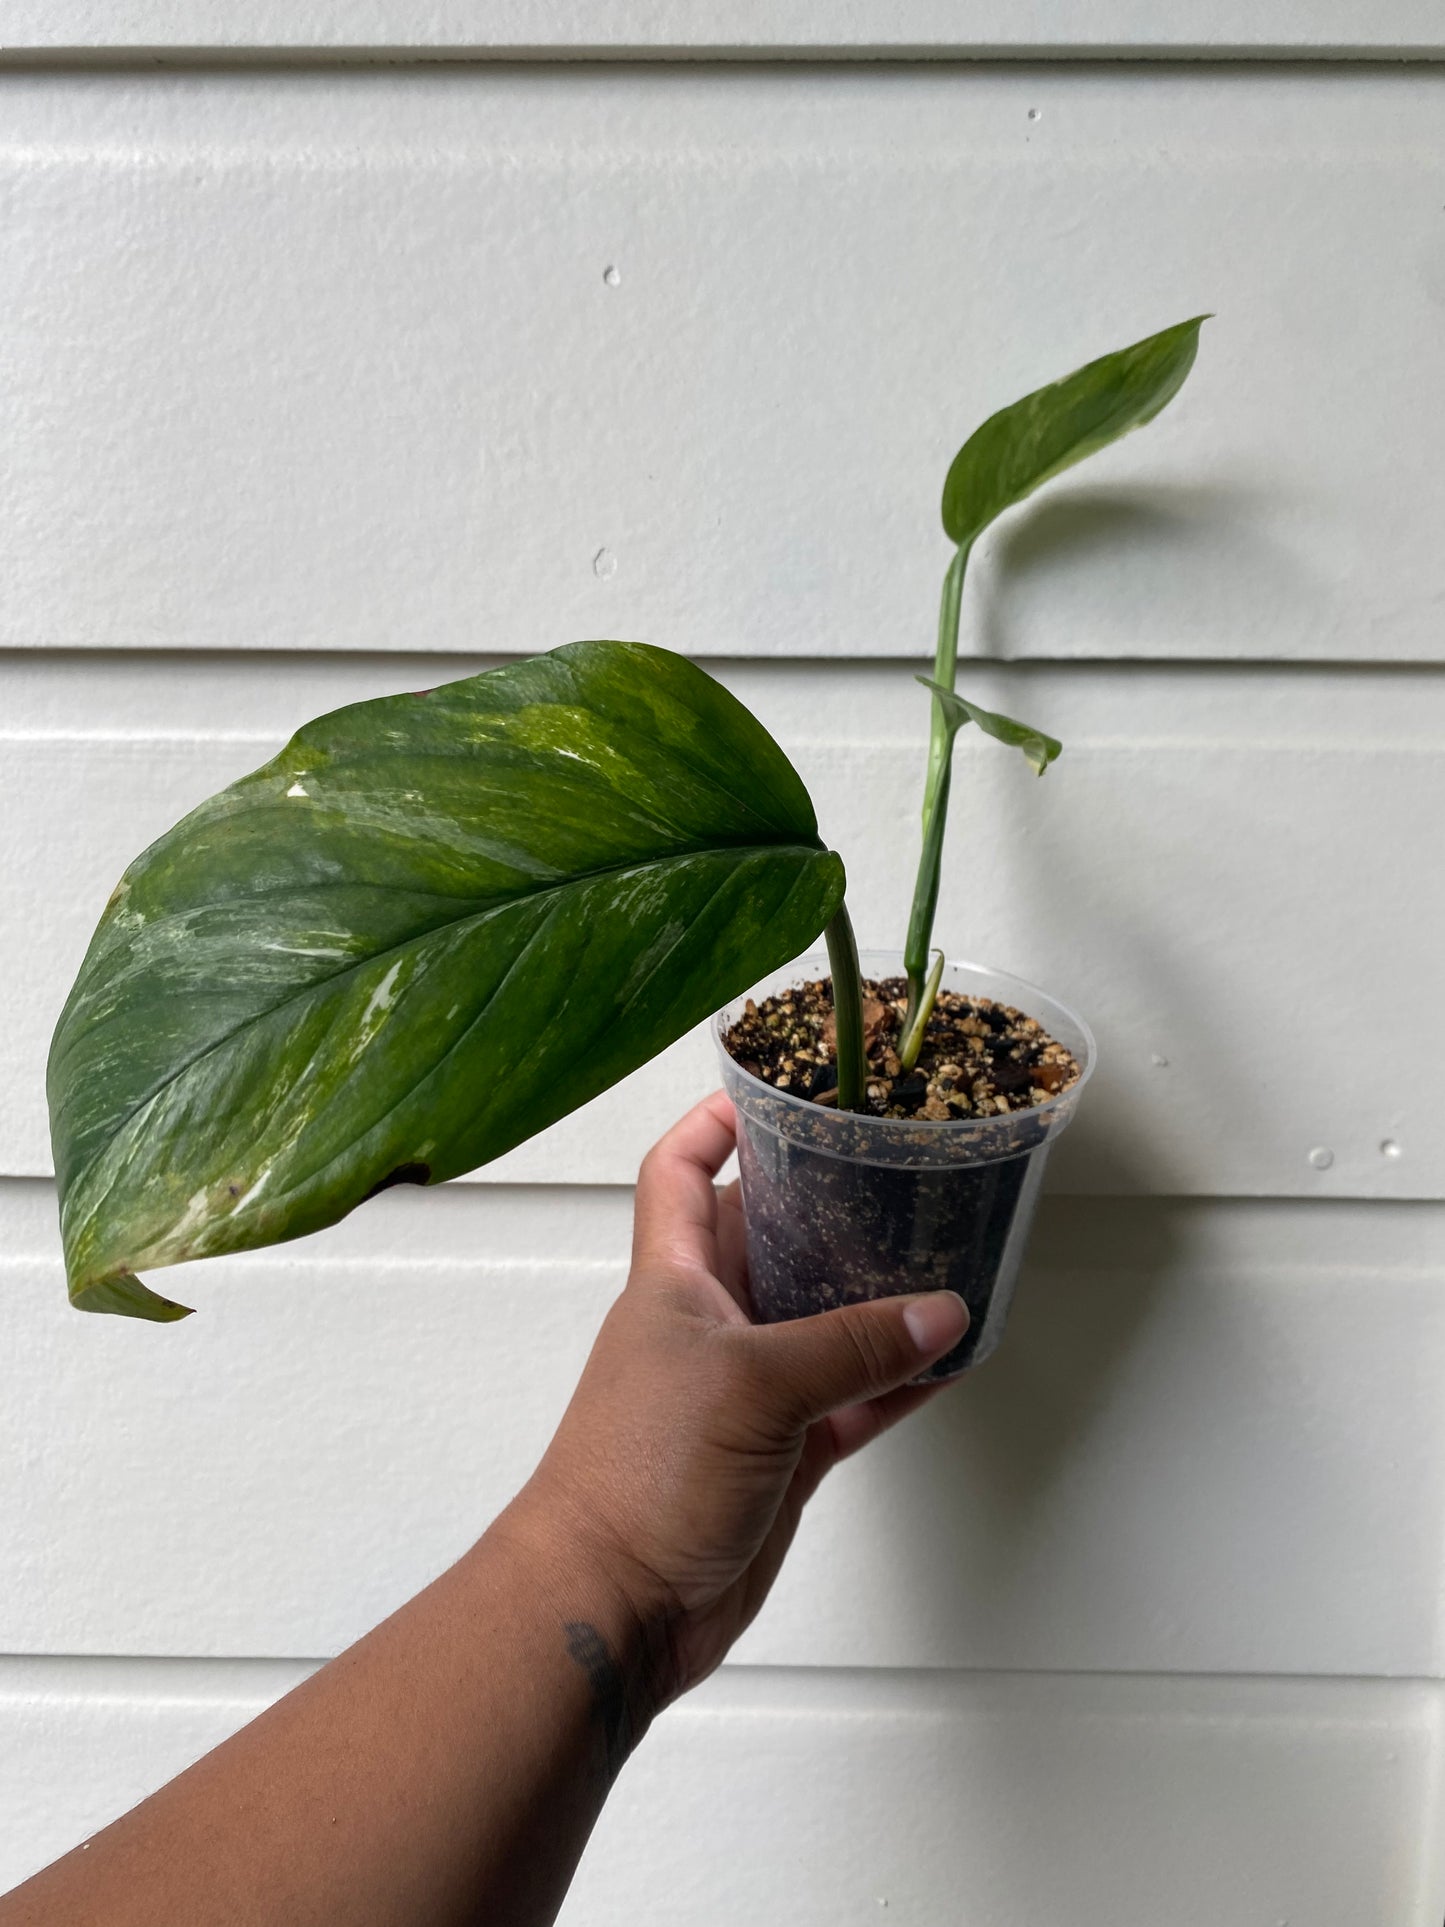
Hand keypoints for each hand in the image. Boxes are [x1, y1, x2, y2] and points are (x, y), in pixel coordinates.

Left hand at [512, 1091, 968, 1712]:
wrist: (613, 1607)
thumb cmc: (637, 1477)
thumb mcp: (751, 1387)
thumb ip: (851, 1347)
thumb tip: (937, 1312)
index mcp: (675, 1279)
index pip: (681, 1170)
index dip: (717, 1121)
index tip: (777, 1089)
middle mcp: (711, 1323)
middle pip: (773, 1235)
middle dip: (831, 1203)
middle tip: (901, 1170)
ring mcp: (749, 1389)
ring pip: (825, 1319)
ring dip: (880, 1296)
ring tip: (946, 1256)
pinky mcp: (782, 1451)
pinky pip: (853, 1397)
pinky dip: (900, 1381)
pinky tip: (950, 1359)